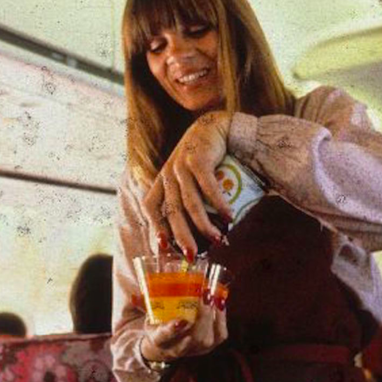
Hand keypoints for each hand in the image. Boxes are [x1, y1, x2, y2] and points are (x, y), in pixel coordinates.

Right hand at [140, 292, 227, 362]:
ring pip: (208, 337)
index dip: (173, 329)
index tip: (181, 320)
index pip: (165, 336)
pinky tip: (220, 302)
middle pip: (194, 336)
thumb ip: (143, 305)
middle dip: (202, 316)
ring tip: (213, 295)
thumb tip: (134, 295)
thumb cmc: (158, 328)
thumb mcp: (148, 318)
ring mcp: (196, 350)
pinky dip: (222, 318)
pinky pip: (221, 334)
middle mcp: (179, 348)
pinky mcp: (209, 347)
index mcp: (160, 340)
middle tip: (204, 295)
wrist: (166, 349)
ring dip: (213, 315)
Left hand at [142, 110, 232, 259]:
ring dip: (205, 225)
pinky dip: (220, 205)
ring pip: (191, 203)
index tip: (163, 246)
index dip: (155, 226)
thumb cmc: (206, 160)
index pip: (150, 206)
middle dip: (182, 236)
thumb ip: (191, 199)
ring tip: (218, 240)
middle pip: (172, 212)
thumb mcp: (190, 178)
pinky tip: (230, 217)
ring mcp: (182, 166)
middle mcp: (168, 174)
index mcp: (163, 180)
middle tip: (192, 255)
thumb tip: (203, 234)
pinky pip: (209, 188)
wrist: (217, 126)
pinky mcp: (198, 160)